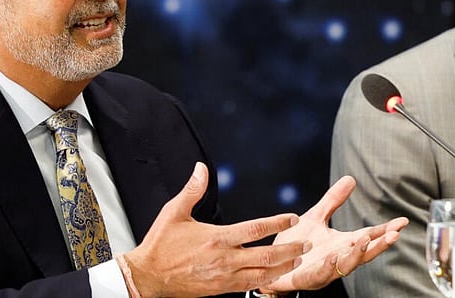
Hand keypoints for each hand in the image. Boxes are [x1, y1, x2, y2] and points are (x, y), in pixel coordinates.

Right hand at [124, 162, 309, 297]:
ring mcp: (224, 277)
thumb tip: (200, 168)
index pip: (254, 229)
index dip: (276, 223)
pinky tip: (276, 276)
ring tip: (298, 259)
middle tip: (307, 243)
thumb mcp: (174, 212)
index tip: (292, 217)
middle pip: (266, 255)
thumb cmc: (160, 244)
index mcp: (216, 238)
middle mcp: (224, 259)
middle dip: (290, 248)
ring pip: (262, 274)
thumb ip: (192, 190)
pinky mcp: (220, 289)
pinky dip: (266, 281)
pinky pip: (249, 286)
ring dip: (283, 266)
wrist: (148, 276)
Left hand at [262, 175, 407, 292]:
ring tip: (366, 240)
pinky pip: (320, 275)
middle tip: (394, 234)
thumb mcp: (315, 217)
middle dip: (380, 244)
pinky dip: (328, 267)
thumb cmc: (295, 243)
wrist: (271, 263)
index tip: (403, 221)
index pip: (369, 235)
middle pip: (364, 253)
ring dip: (357, 254)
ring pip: (346, 265)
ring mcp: (325, 269)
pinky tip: (333, 258)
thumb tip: (351, 178)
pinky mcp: (308, 278)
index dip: (386, 229)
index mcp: (342, 243)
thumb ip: (333, 200)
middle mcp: (338, 257)